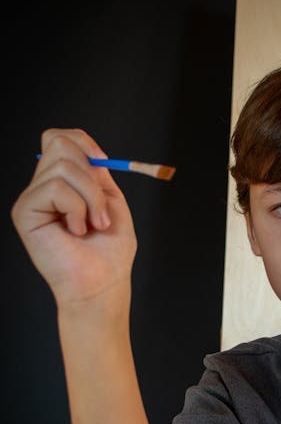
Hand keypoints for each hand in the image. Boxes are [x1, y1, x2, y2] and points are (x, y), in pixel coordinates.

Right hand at [11, 128, 136, 306]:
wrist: (101, 286)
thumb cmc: (110, 254)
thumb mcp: (112, 202)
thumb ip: (98, 173)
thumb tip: (87, 148)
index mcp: (64, 184)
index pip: (60, 138)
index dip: (84, 142)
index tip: (104, 165)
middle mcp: (44, 188)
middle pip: (58, 142)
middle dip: (92, 174)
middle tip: (101, 210)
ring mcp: (33, 199)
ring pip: (62, 165)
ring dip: (90, 197)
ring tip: (93, 225)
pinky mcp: (25, 211)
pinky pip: (55, 187)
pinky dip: (77, 208)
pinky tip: (76, 231)